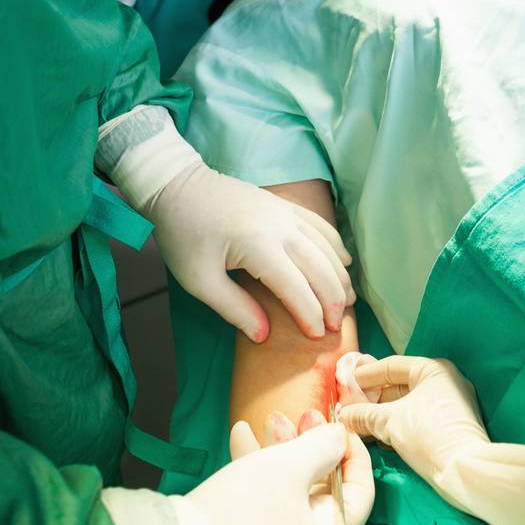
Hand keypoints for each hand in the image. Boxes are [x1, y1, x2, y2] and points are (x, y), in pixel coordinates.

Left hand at [148, 162, 353, 341]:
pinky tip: (343, 261)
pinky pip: (319, 225)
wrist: (178, 187)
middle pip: (321, 267)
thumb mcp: (199, 281)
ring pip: (326, 246)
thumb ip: (234, 309)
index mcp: (259, 246)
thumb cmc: (184, 235)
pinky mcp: (283, 204)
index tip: (317, 338)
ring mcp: (284, 212)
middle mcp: (281, 226)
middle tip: (336, 327)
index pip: (297, 288)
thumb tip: (264, 335)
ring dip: (340, 275)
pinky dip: (335, 246)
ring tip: (346, 301)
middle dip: (333, 299)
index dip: (311, 315)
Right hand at [182, 415, 373, 524]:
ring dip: (281, 450)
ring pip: (291, 490)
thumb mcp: (289, 465)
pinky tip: (241, 434)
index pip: (360, 494)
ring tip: (268, 418)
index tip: (341, 424)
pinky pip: (266, 500)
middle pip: (322, 488)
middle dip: (311, 444)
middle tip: (303, 413)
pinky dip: (257, 469)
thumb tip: (340, 437)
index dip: (354, 453)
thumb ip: (323, 445)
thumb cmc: (246, 507)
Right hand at [339, 355, 524, 524]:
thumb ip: (364, 414)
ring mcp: (450, 405)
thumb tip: (344, 415)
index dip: (366, 374)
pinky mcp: (450, 427)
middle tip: (350, 406)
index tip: (346, 382)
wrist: (465, 471)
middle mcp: (444, 382)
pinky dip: (398, 426)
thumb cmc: (428, 434)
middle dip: (373, 398)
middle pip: (400, 386)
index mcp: (433, 370)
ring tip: (359, 425)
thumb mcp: (390, 421)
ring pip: (408, 405)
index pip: (392, 366)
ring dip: (383, 415)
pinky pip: (417, 419)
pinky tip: (379, 438)